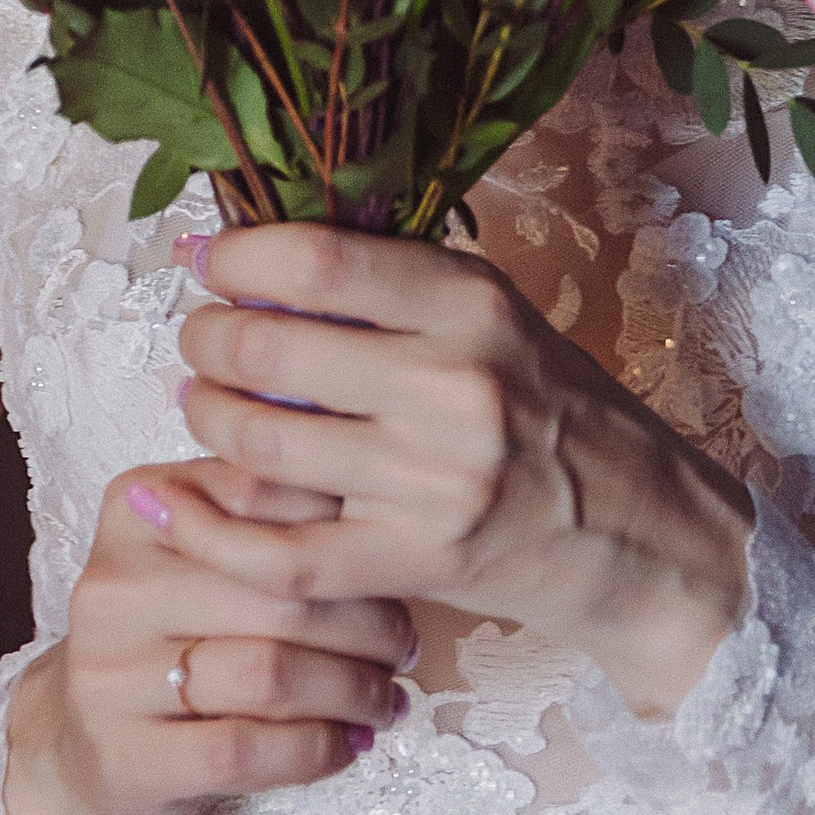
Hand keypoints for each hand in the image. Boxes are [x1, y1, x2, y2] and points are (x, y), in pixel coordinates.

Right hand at [1, 460, 415, 814]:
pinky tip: (346, 746)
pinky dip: (314, 750)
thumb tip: (380, 495)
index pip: (262, 495)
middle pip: (277, 590)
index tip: (395, 560)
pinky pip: (244, 749)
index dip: (344, 529)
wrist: (79, 747)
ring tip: (387, 699)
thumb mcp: (196, 557)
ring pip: (269, 672)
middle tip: (404, 645)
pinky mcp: (123, 757)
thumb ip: (264, 516)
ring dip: (351, 690)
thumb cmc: (169, 637)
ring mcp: (109, 675)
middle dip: (364, 622)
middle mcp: (113, 583)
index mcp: (135, 507)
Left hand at [160, 225, 752, 719]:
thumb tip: (267, 253)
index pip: (318, 263)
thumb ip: (397, 287)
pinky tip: (175, 496)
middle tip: (201, 339)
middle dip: (206, 340)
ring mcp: (431, 480)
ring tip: (207, 404)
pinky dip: (209, 527)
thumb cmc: (554, 411)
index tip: (208, 260)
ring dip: (206, 418)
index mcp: (471, 305)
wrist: (639, 532)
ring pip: (260, 445)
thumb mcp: (497, 318)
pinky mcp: (414, 561)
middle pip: (268, 351)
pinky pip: (279, 553)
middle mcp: (451, 385)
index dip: (236, 258)